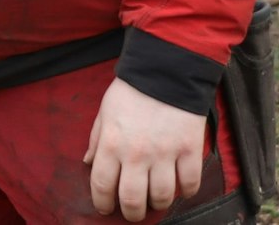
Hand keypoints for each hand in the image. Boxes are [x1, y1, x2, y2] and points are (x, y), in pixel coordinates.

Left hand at [84, 78, 206, 221]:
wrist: (168, 68)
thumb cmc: (133, 89)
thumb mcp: (106, 110)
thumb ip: (96, 138)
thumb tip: (88, 164)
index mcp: (111, 143)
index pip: (102, 186)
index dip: (102, 203)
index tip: (106, 208)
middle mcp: (136, 153)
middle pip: (132, 200)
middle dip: (132, 213)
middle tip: (134, 212)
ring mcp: (165, 153)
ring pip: (161, 197)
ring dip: (158, 204)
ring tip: (156, 199)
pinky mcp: (189, 149)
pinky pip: (189, 184)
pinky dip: (185, 192)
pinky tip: (180, 187)